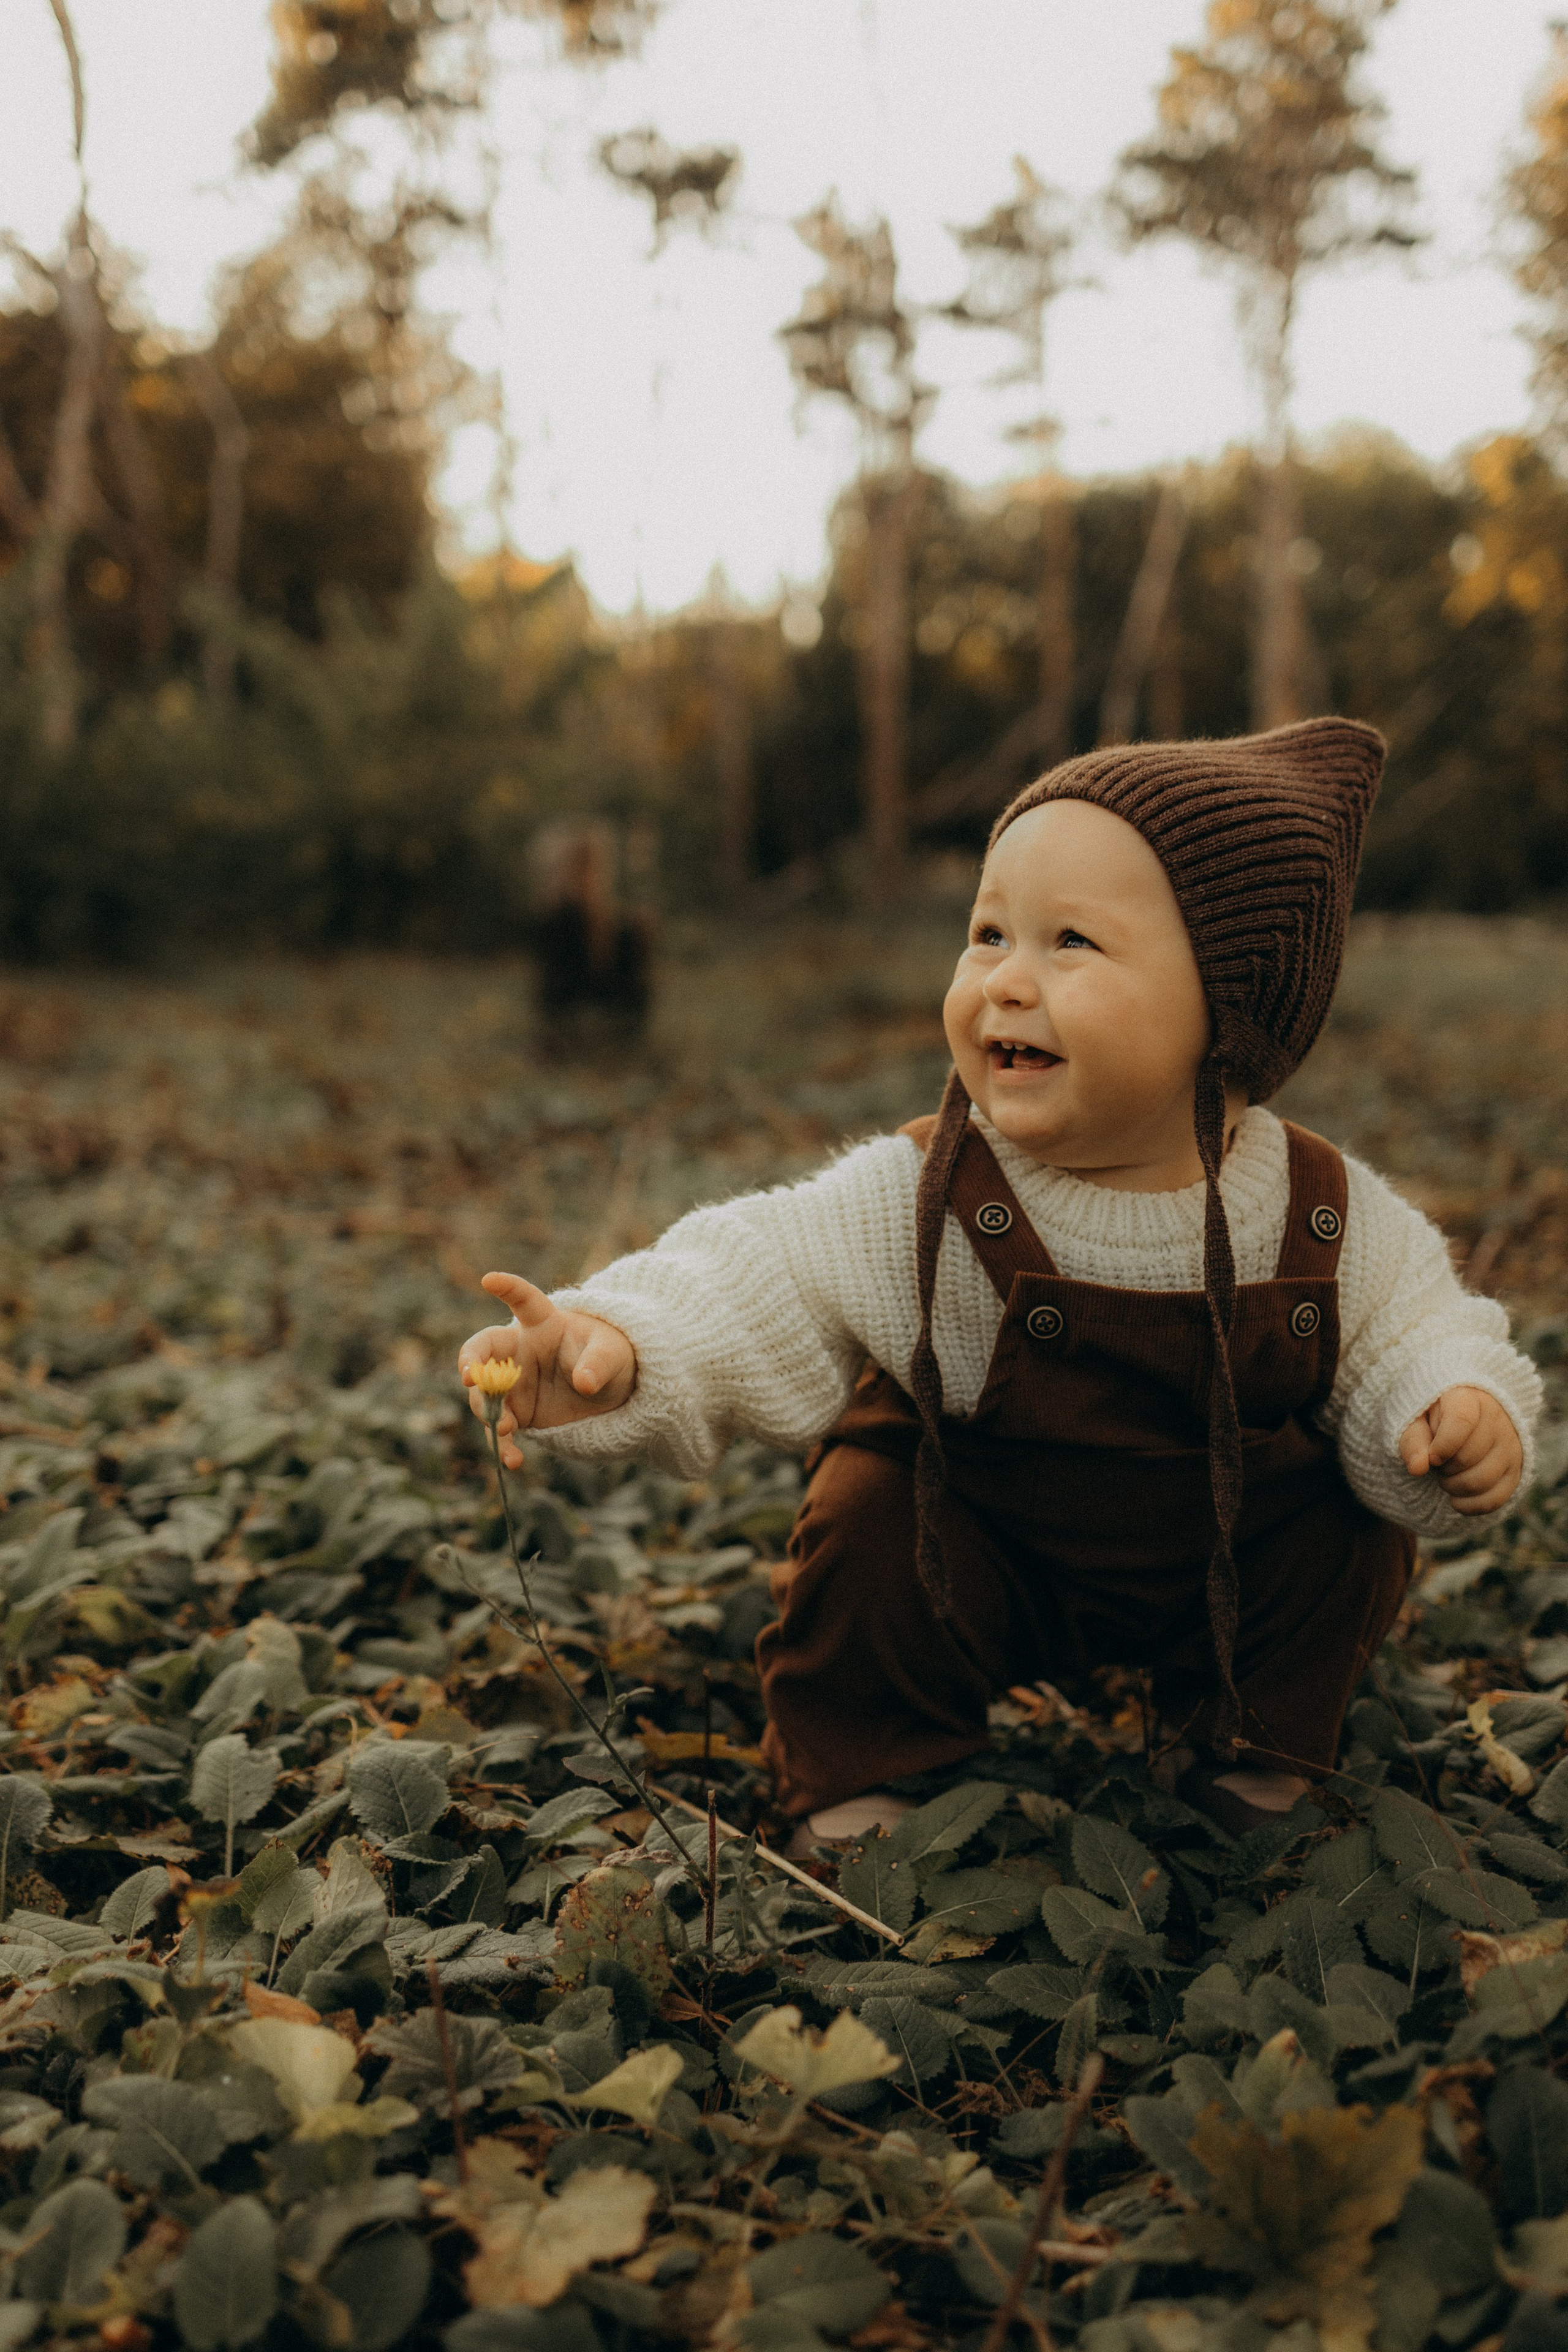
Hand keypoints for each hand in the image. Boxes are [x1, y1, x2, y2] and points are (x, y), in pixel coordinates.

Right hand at [459, 1271, 636, 1467]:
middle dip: (471, 1362)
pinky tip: (513, 1461)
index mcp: (542, 1324)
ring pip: (485, 1395)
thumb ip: (598, 1364)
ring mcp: (514, 1384)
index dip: (507, 1287)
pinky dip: (503, 1446)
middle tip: (470, 1378)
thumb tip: (585, 1383)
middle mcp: (519, 1351)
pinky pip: (502, 1429)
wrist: (612, 1391)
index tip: (489, 1278)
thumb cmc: (611, 1356)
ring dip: (488, 1411)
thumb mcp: (614, 1354)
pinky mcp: (518, 1413)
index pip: (524, 1301)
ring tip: (506, 1429)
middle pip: (483, 1350)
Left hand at [1399, 1386, 1523, 1515]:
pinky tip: (1455, 1499)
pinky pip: (1496, 1498)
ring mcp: (1510, 1446)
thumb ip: (1412, 1440)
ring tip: (1445, 1476)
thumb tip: (1417, 1468)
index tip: (1431, 1457)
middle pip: (1469, 1456)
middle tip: (1436, 1463)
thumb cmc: (1432, 1418)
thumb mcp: (1415, 1419)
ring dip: (1454, 1487)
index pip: (1461, 1422)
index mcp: (1468, 1398)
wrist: (1460, 1417)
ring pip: (1483, 1480)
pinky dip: (1470, 1506)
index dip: (1442, 1446)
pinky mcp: (1515, 1469)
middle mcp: (1497, 1420)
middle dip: (1444, 1468)